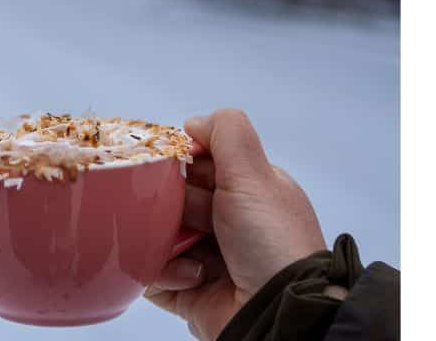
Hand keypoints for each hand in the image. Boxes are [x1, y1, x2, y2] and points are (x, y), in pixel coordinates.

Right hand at [145, 109, 326, 340]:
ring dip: (162, 236)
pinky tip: (190, 275)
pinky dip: (165, 272)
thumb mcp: (255, 175)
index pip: (203, 164)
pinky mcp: (188, 291)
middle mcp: (229, 224)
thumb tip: (193, 122)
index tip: (168, 163)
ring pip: (160, 234)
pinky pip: (155, 273)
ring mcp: (208, 258)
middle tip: (166, 205)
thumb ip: (227, 134)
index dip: (182, 160)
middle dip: (165, 199)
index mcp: (249, 194)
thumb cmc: (271, 241)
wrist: (279, 314)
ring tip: (176, 243)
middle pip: (176, 198)